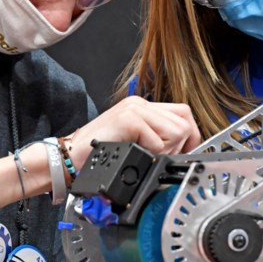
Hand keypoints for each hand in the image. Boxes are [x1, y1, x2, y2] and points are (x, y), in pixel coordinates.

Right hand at [66, 96, 201, 169]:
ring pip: (176, 131)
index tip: (184, 150)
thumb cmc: (98, 152)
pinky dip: (153, 153)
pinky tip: (137, 154)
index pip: (183, 113)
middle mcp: (141, 104)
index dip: (190, 134)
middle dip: (180, 145)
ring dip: (166, 151)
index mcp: (143, 107)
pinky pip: (159, 141)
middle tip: (162, 156)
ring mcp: (135, 109)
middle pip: (184, 121)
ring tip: (147, 155)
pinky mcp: (130, 119)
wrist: (72, 157)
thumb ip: (154, 137)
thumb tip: (182, 147)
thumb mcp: (132, 141)